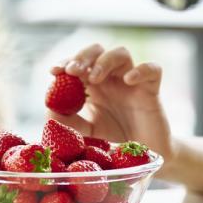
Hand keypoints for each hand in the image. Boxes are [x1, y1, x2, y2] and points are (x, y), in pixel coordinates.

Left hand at [49, 44, 173, 160]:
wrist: (144, 152)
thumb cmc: (115, 136)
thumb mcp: (88, 131)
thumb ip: (69, 123)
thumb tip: (50, 111)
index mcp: (94, 83)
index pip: (79, 62)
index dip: (66, 62)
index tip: (54, 71)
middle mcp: (111, 76)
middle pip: (97, 51)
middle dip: (82, 57)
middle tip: (72, 71)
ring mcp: (132, 80)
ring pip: (121, 53)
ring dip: (105, 61)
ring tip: (94, 78)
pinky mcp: (152, 89)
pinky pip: (152, 69)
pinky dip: (141, 70)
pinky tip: (128, 80)